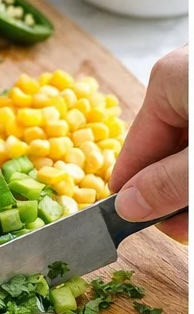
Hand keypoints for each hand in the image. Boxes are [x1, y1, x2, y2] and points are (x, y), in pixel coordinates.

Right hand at [111, 46, 187, 240]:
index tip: (140, 233)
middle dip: (173, 199)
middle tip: (186, 227)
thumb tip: (127, 208)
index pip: (132, 157)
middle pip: (163, 158)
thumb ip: (167, 184)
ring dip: (188, 191)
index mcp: (168, 81)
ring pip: (186, 157)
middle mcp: (185, 80)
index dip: (136, 202)